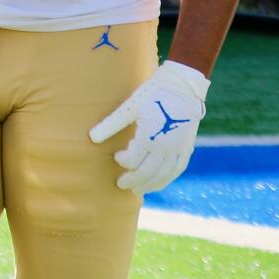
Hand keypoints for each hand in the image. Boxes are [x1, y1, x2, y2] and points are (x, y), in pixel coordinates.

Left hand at [89, 62, 209, 193]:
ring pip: (163, 175)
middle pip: (147, 173)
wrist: (182, 88)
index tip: (116, 157)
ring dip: (149, 185)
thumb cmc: (151, 95)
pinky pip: (177, 170)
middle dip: (133, 181)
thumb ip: (110, 125)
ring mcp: (178, 150)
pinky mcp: (186, 148)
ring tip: (137, 191)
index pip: (133, 160)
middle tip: (120, 184)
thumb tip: (92, 138)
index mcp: (149, 137)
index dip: (123, 161)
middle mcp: (165, 147)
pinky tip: (157, 183)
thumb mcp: (129, 107)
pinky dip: (166, 179)